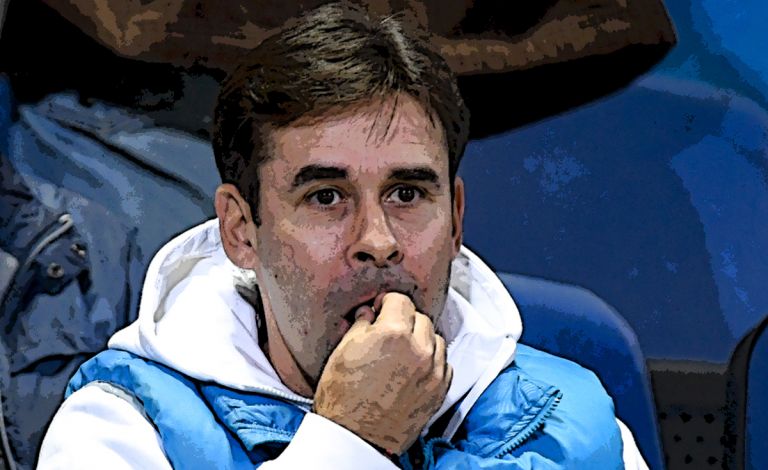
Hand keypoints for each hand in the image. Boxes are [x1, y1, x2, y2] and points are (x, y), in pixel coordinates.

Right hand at [313, 293, 452, 454]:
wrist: (356, 439)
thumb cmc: (343, 399)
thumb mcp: (342, 352)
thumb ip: (360, 326)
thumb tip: (368, 314)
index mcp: (393, 333)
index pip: (400, 299)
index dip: (386, 302)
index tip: (380, 310)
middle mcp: (419, 348)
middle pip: (420, 317)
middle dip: (404, 320)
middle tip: (389, 332)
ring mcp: (433, 370)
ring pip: (436, 338)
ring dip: (421, 339)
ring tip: (403, 351)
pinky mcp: (440, 390)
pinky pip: (444, 363)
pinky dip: (432, 361)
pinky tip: (414, 368)